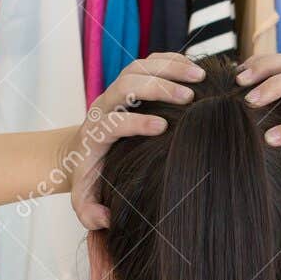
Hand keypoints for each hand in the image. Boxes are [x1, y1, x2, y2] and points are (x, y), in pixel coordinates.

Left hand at [65, 54, 205, 229]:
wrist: (79, 151)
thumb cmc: (90, 175)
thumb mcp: (85, 198)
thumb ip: (90, 212)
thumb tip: (106, 219)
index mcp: (96, 133)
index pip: (113, 120)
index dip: (136, 122)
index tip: (163, 127)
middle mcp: (104, 105)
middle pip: (127, 84)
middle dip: (158, 87)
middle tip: (190, 96)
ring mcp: (116, 89)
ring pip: (140, 67)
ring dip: (170, 68)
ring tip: (200, 77)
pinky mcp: (129, 80)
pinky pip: (150, 62)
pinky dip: (172, 60)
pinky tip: (197, 68)